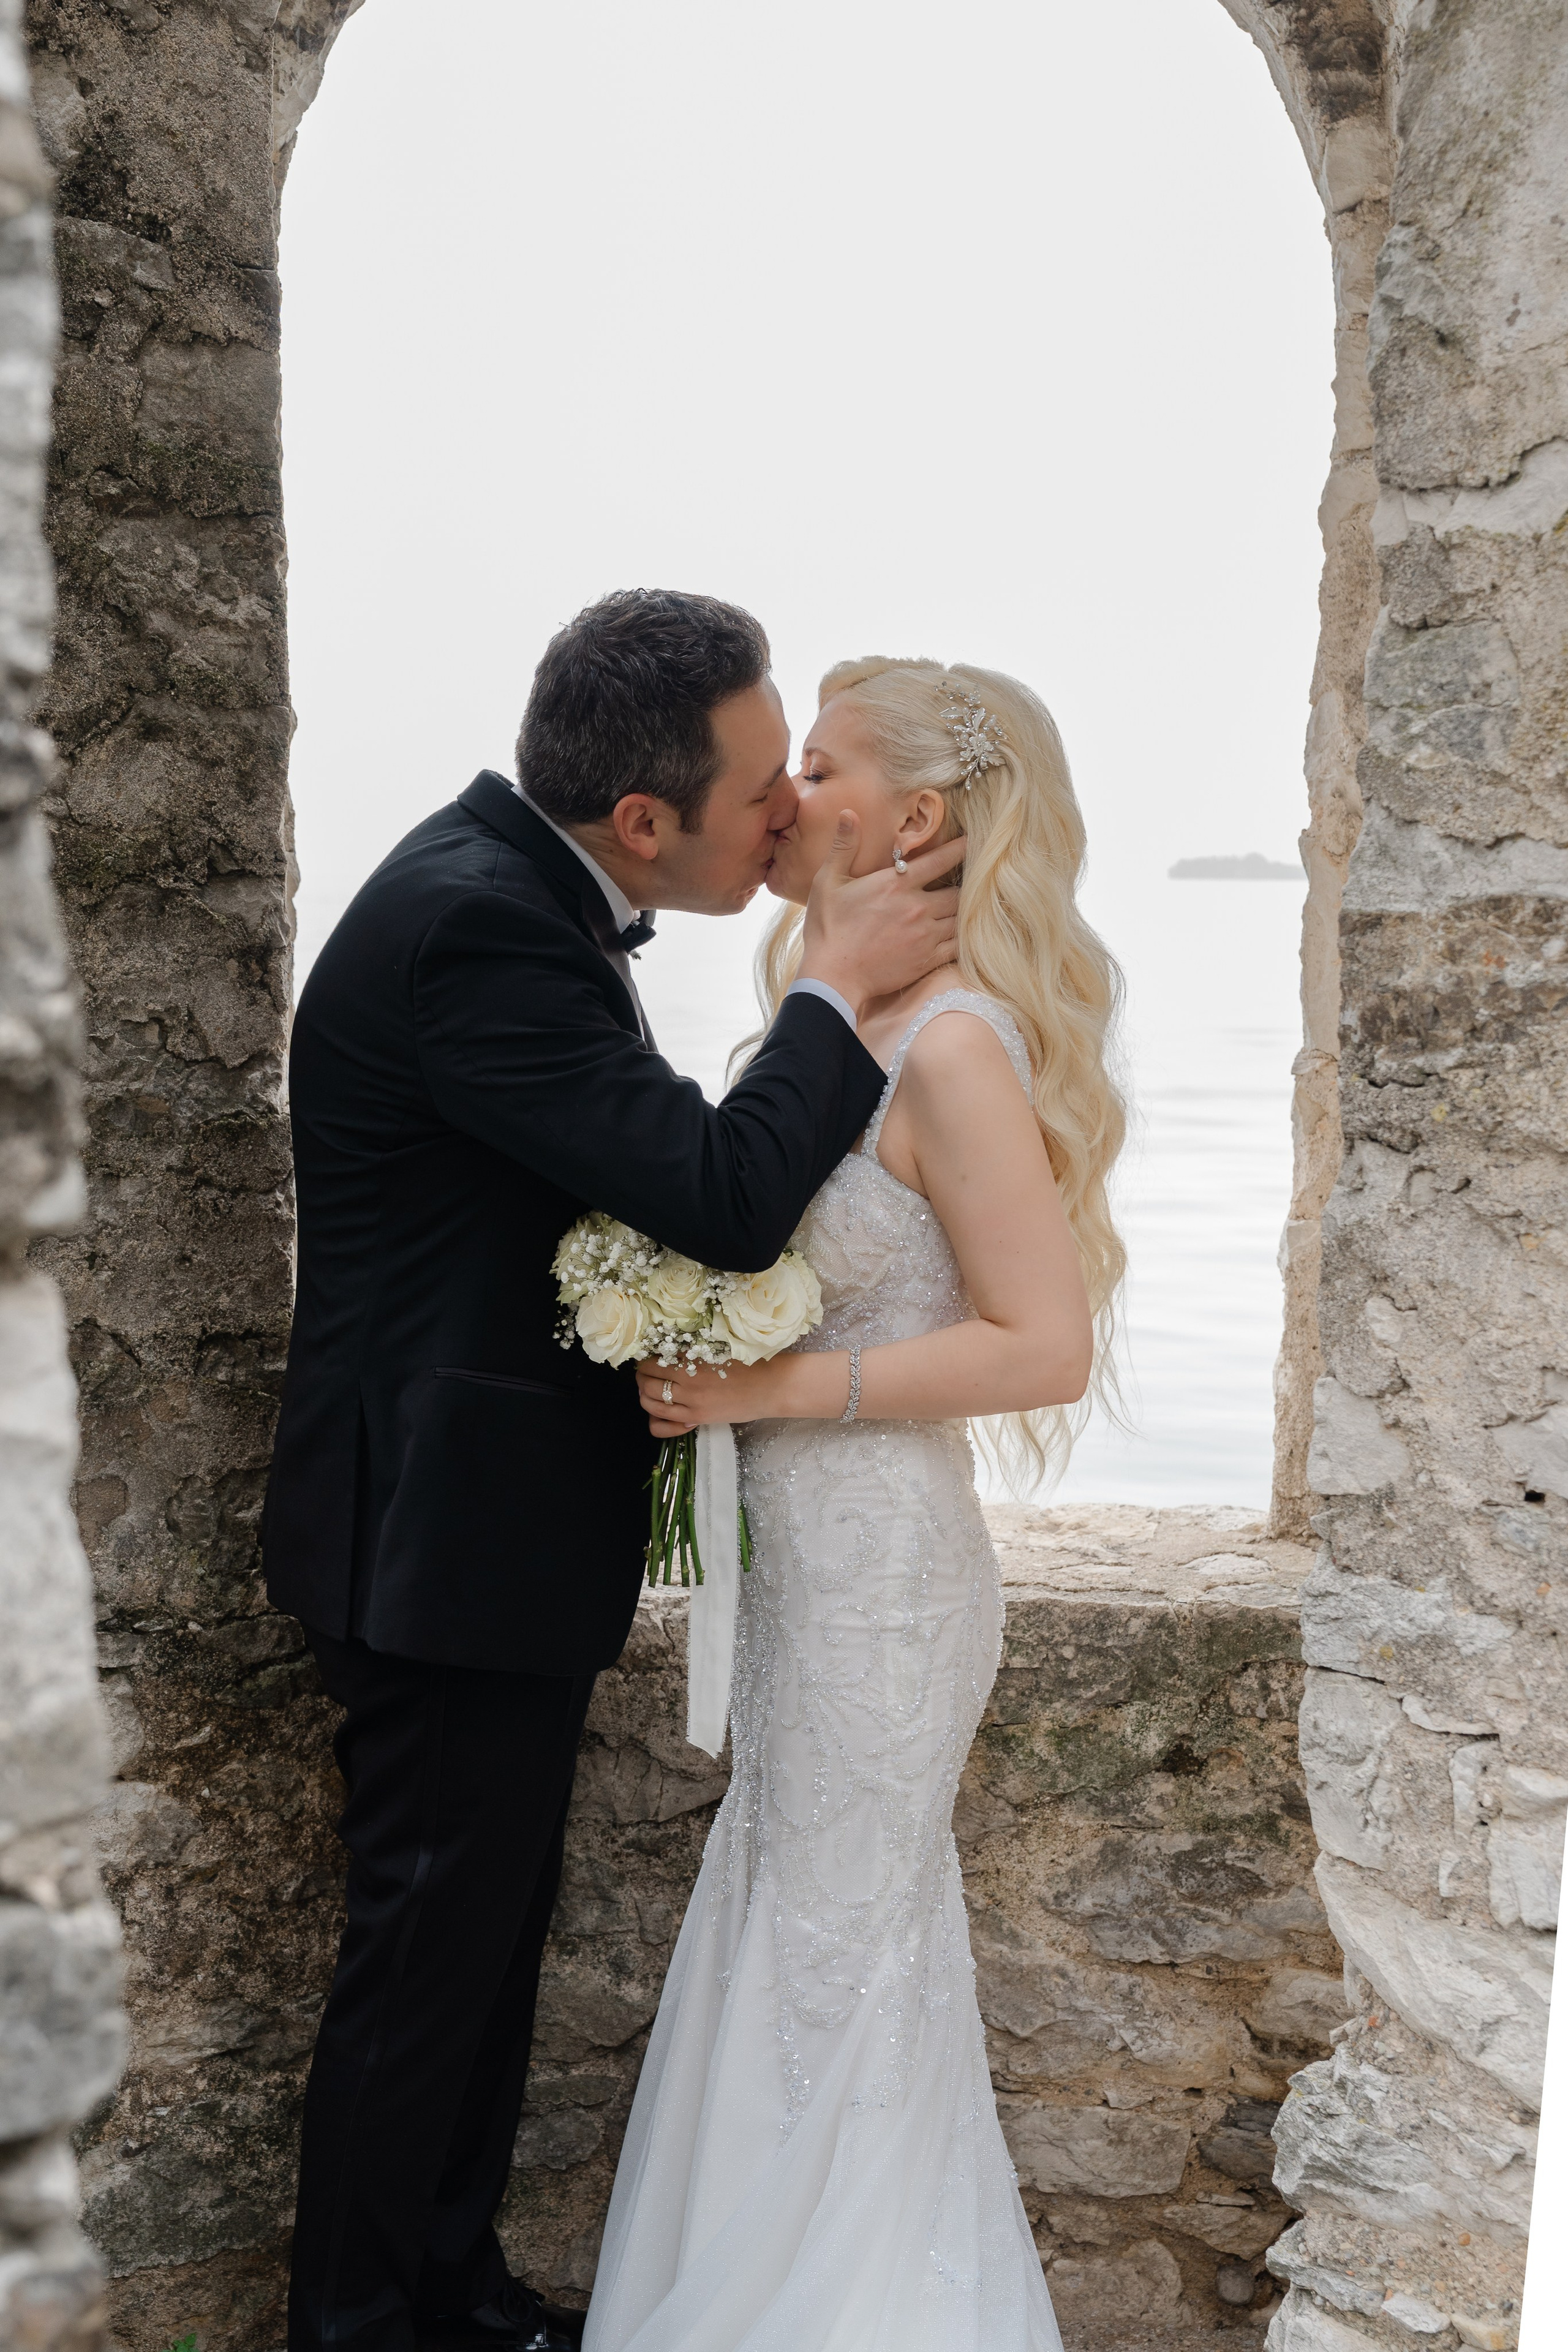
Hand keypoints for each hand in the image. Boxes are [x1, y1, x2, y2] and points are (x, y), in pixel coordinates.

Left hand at [636, 1357, 780, 1437]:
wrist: (771, 1386)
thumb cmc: (750, 1363)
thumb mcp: (718, 1349)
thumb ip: (694, 1351)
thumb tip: (670, 1349)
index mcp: (692, 1359)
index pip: (654, 1358)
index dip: (646, 1357)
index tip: (649, 1356)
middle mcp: (687, 1380)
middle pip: (647, 1378)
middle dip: (641, 1374)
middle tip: (645, 1371)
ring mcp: (690, 1402)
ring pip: (649, 1400)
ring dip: (643, 1393)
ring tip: (648, 1389)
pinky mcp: (696, 1419)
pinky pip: (661, 1424)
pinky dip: (654, 1416)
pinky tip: (659, 1410)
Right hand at [797, 812, 964, 1016]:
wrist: (833, 977)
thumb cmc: (828, 929)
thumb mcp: (828, 882)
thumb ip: (843, 847)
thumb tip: (849, 813)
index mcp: (896, 884)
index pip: (939, 860)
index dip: (960, 849)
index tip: (973, 842)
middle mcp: (918, 907)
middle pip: (958, 891)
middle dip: (966, 885)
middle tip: (973, 880)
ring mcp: (926, 935)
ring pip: (962, 918)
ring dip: (966, 911)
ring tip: (971, 906)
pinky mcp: (928, 960)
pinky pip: (959, 946)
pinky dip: (964, 938)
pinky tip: (965, 934)